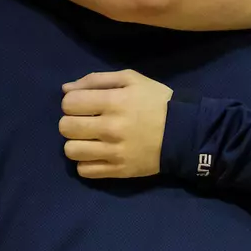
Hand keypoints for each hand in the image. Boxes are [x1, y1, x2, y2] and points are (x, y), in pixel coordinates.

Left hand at [59, 70, 173, 179]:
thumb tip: (65, 90)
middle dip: (72, 122)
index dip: (73, 102)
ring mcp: (114, 152)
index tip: (85, 105)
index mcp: (113, 102)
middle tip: (86, 123)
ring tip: (89, 141)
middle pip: (66, 127)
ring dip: (76, 144)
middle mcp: (110, 128)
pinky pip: (85, 171)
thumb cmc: (156, 101)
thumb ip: (96, 80)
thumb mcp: (131, 79)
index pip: (68, 103)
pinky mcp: (119, 171)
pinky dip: (86, 163)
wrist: (185, 133)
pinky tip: (96, 155)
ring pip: (71, 151)